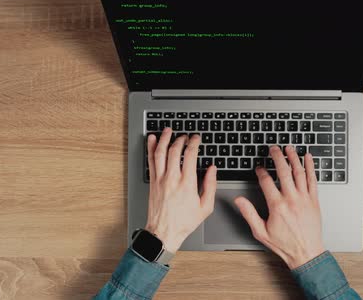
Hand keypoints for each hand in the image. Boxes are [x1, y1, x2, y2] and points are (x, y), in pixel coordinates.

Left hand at [146, 128, 216, 252]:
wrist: (164, 232)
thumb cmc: (184, 222)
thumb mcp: (205, 207)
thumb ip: (210, 185)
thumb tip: (212, 169)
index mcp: (187, 184)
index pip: (190, 155)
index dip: (194, 143)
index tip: (196, 138)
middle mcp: (172, 179)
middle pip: (175, 151)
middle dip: (181, 139)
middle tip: (185, 135)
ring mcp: (160, 180)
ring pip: (160, 153)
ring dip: (164, 139)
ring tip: (168, 130)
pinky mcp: (152, 182)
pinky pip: (150, 161)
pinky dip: (150, 148)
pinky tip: (152, 139)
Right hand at [234, 145, 324, 268]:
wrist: (306, 253)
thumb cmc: (285, 244)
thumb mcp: (261, 232)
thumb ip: (249, 213)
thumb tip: (239, 201)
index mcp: (277, 206)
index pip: (266, 182)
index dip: (261, 172)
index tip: (259, 168)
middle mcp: (291, 199)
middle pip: (283, 171)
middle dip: (278, 157)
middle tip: (274, 148)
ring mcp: (304, 198)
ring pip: (299, 173)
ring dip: (293, 158)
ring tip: (289, 148)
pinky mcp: (314, 200)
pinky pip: (313, 180)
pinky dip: (310, 167)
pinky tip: (308, 158)